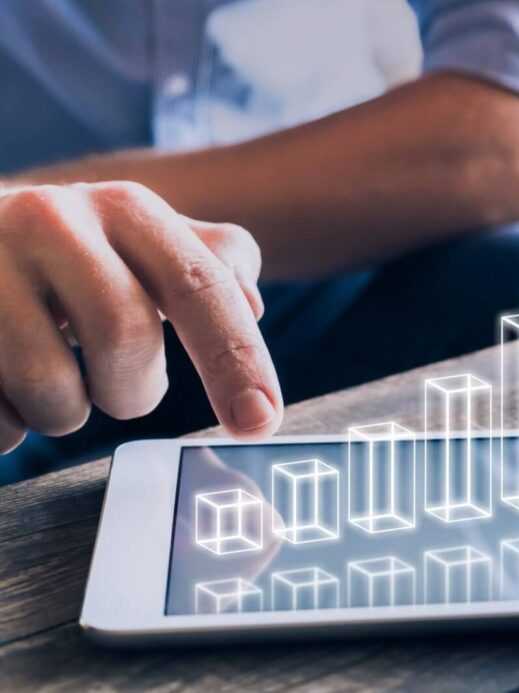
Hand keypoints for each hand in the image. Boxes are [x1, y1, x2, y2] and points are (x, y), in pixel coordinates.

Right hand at [0, 181, 282, 451]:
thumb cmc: (67, 253)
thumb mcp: (141, 241)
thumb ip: (207, 264)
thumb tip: (252, 302)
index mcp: (125, 208)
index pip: (199, 286)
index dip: (237, 358)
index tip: (261, 422)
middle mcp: (51, 219)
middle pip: (125, 338)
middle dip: (133, 390)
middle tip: (118, 388)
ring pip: (52, 389)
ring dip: (63, 412)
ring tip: (47, 379)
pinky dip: (6, 424)